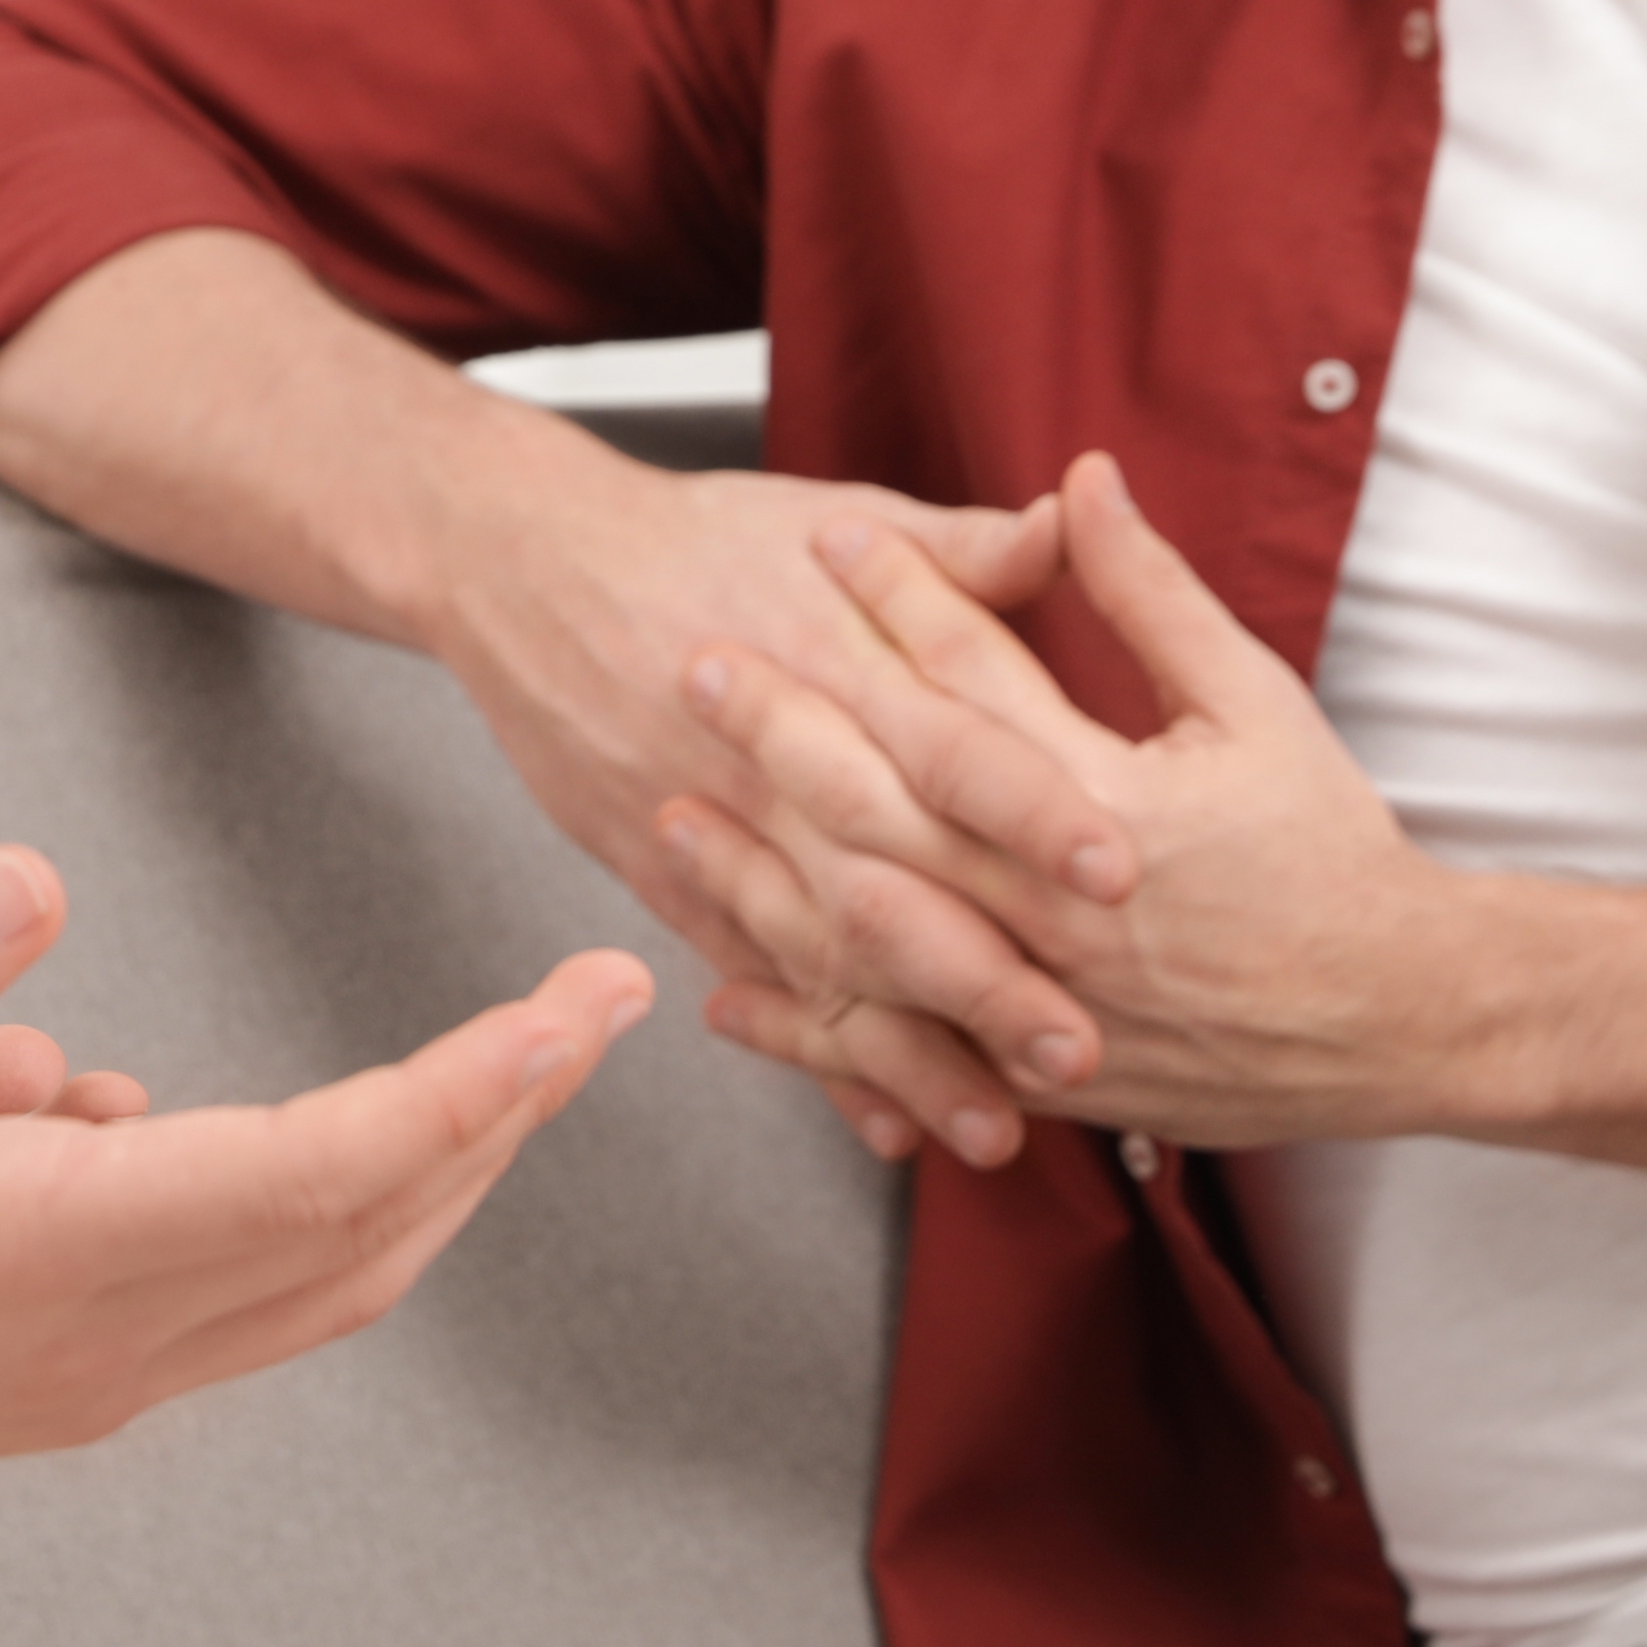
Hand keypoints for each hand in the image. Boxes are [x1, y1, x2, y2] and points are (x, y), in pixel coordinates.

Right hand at [0, 844, 654, 1544]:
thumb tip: (32, 874)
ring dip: (438, 1171)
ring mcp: (91, 1375)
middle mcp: (100, 1337)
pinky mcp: (65, 1379)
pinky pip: (264, 1297)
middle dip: (501, 1116)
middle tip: (601, 1003)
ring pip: (332, 1281)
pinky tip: (348, 1135)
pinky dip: (347, 1211)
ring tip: (515, 1062)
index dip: (468, 1088)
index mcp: (42, 1256)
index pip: (320, 1169)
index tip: (576, 1010)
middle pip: (370, 1231)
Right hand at [417, 448, 1067, 1168]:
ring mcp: (722, 834)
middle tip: (1082, 1052)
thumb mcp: (835, 519)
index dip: (1034, 811)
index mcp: (840, 665)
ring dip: (914, 1054)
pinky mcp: (670, 881)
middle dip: (988, 979)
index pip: (953, 748)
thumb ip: (958, 548)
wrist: (527, 565)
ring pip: (828, 963)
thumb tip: (1065, 525)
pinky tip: (884, 1121)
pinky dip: (817, 1055)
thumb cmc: (699, 538)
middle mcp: (783, 767)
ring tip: (1001, 1128)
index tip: (1119, 872)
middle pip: (897, 886)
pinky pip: (755, 984)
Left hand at [658, 450, 1483, 1157]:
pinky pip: (899, 1052)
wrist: (1400, 1015)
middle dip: (785, 730)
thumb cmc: (1333, 854)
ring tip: (676, 815)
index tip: (828, 535)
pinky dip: (809, 1027)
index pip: (976, 684)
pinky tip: (729, 990)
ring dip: (763, 877)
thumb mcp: (1256, 703)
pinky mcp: (1035, 1075)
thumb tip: (1083, 481)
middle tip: (700, 660)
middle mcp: (1062, 910)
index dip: (899, 601)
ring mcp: (1042, 1002)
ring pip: (871, 938)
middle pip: (892, 807)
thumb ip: (1153, 597)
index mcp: (1114, 806)